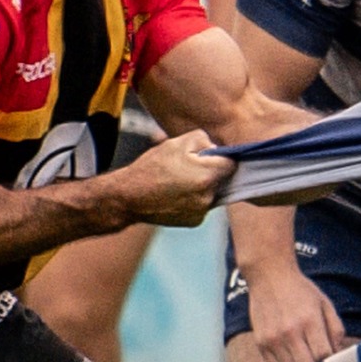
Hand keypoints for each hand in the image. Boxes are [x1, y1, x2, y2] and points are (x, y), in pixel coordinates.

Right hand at [115, 130, 234, 226]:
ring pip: (213, 193)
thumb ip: (203, 140)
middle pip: (223, 179)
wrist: (128, 197)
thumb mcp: (177, 142)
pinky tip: (176, 195)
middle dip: (212, 172)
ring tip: (180, 181)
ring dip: (203, 186)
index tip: (211, 156)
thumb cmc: (151, 167)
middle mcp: (208, 197)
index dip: (222, 157)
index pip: (232, 164)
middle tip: (190, 168)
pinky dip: (194, 199)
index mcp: (207, 176)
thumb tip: (216, 149)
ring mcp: (202, 212)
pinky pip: (202, 206)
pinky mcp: (195, 221)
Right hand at [242, 256, 348, 361]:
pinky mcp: (260, 343)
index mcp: (310, 321)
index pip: (324, 355)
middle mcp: (290, 332)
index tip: (333, 361)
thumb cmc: (301, 290)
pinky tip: (291, 360)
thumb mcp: (325, 303)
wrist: (269, 276)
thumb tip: (338, 354)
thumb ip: (335, 329)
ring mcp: (273, 339)